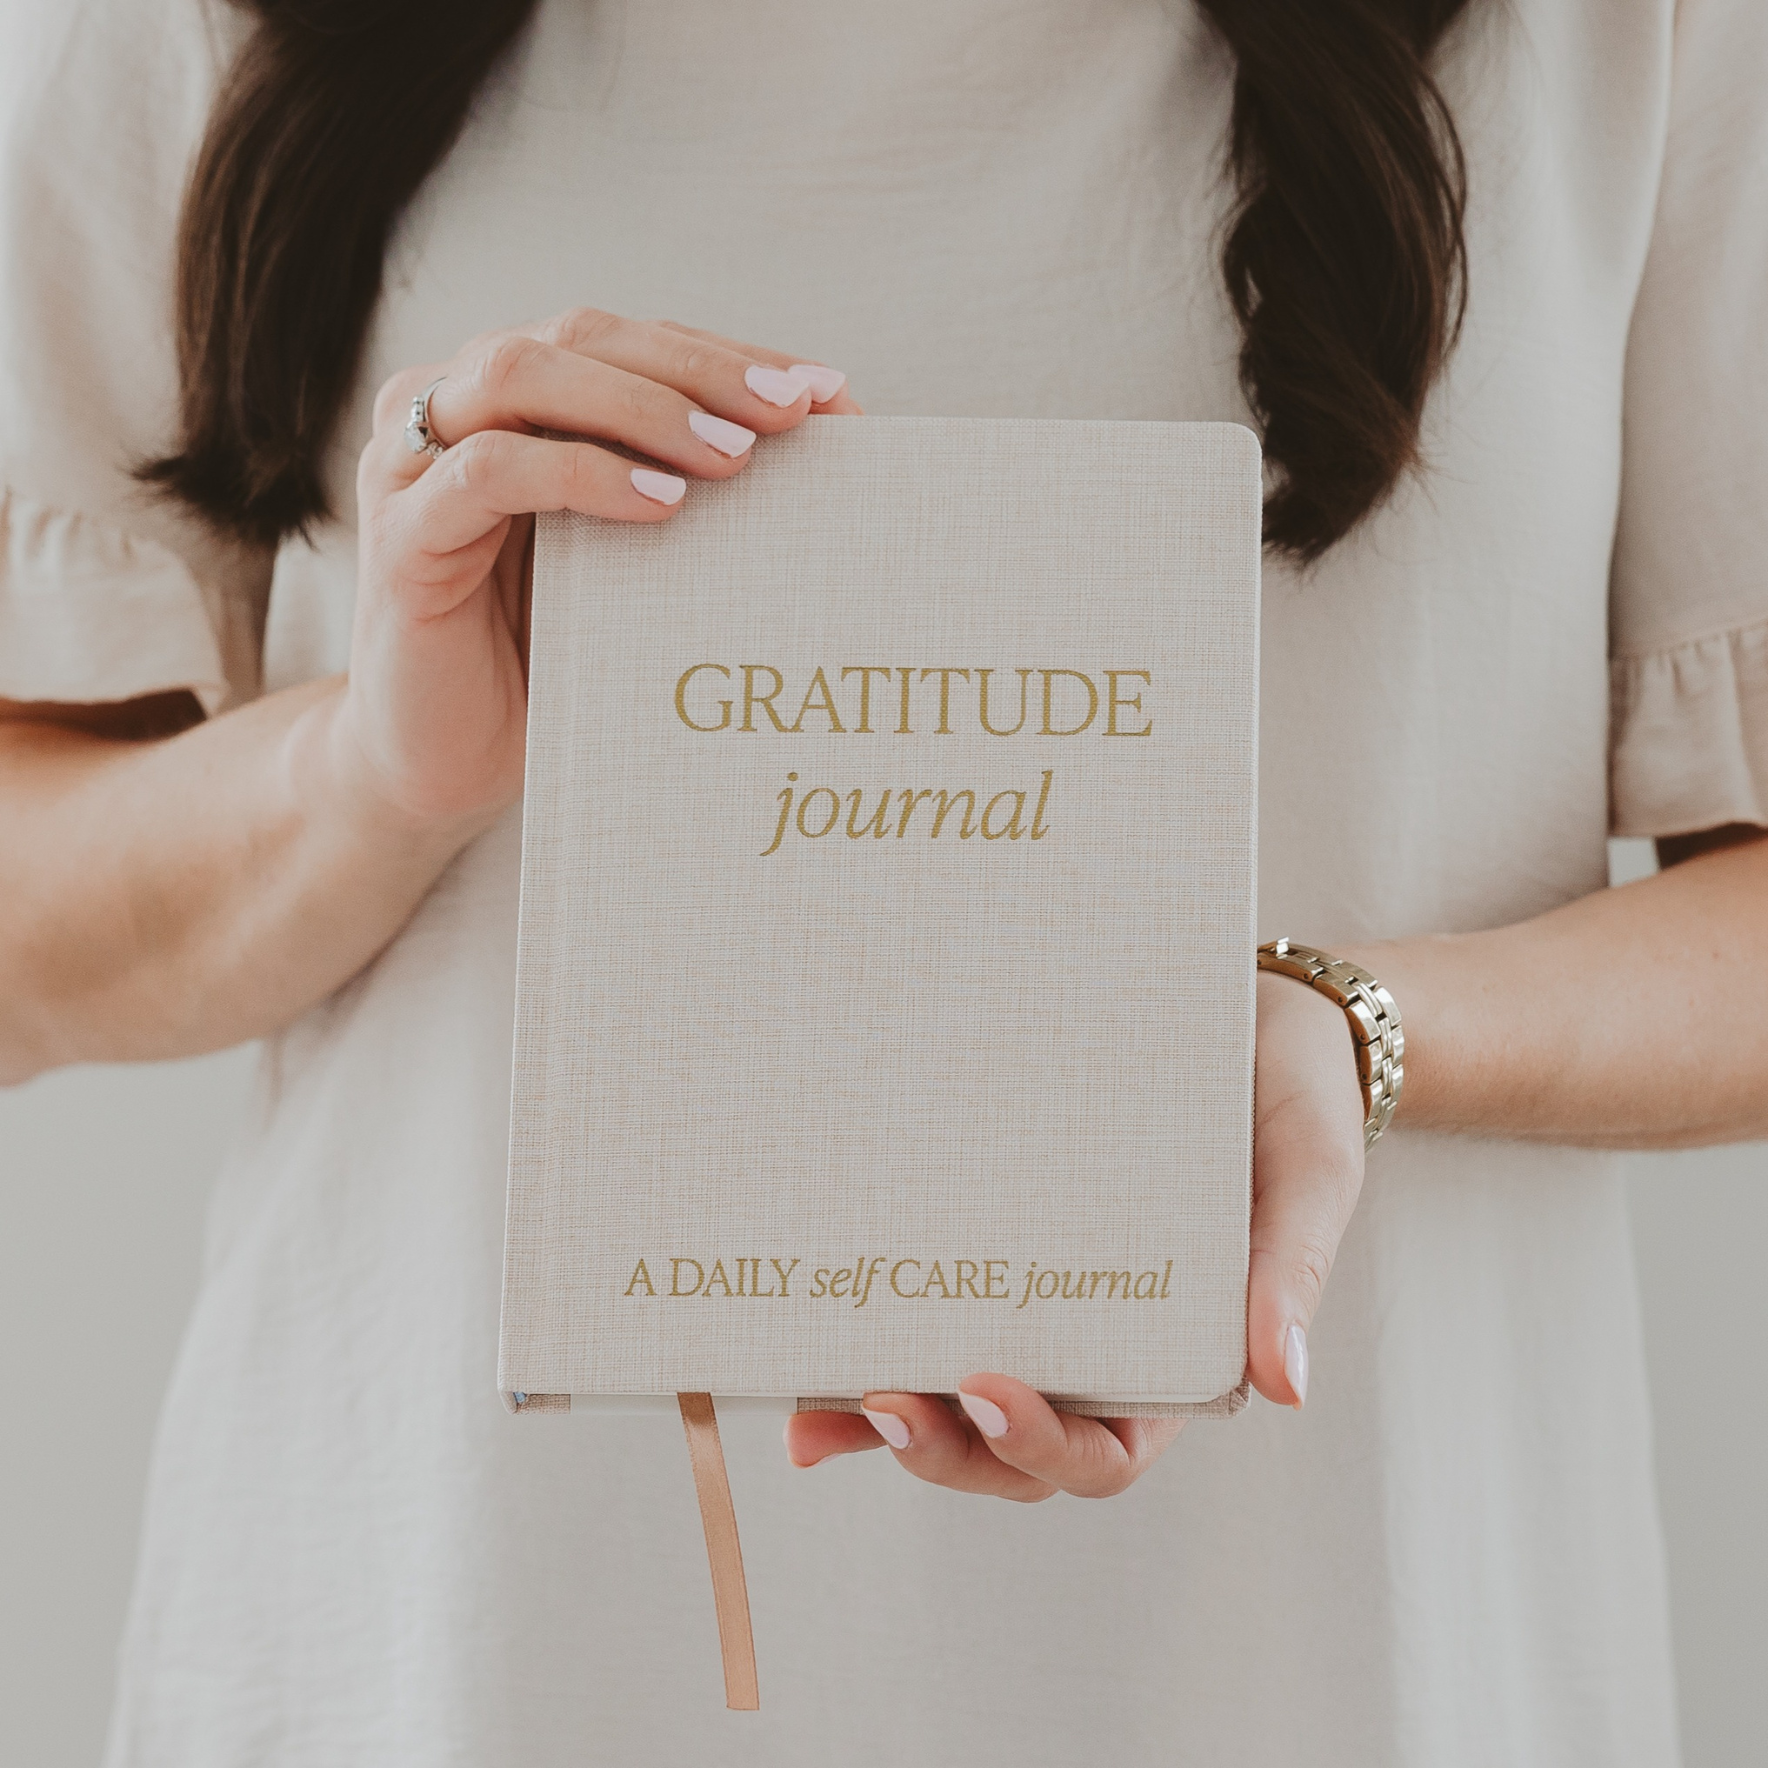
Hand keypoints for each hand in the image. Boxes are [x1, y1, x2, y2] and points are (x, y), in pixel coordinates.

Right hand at [325, 310, 858, 829]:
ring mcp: (414, 465)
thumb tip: (825, 449)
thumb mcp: (633, 567)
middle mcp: (454, 407)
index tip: (827, 395)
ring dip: (642, 407)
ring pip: (524, 376)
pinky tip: (661, 504)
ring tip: (734, 457)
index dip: (727, 356)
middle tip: (790, 412)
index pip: (628, 342)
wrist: (445, 764)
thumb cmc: (550, 658)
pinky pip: (488, 472)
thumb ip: (689, 494)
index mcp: (514, 400)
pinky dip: (581, 475)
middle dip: (697, 369)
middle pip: (579, 335)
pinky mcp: (401, 537)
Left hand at [783, 970, 1368, 1496]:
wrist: (1258, 1016)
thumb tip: (1284, 1388)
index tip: (989, 1389)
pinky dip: (865, 1351)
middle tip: (883, 1402)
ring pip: (953, 1404)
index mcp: (1174, 1358)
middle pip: (1010, 1450)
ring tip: (814, 1415)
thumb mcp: (1310, 1173)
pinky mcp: (991, 1246)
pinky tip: (801, 1370)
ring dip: (885, 1423)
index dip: (1044, 1445)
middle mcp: (1096, 1348)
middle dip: (945, 1445)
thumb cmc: (1291, 1100)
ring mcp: (1035, 1304)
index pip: (1105, 1450)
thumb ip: (1291, 1270)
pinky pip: (928, 1312)